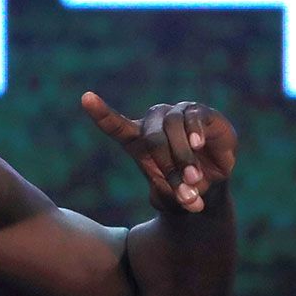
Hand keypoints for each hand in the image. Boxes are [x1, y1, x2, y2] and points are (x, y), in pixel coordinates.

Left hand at [81, 92, 236, 212]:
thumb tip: (188, 197)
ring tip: (194, 179)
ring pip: (173, 128)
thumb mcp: (172, 197)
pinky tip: (198, 145)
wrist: (210, 185)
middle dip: (168, 166)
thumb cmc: (181, 188)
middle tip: (184, 190)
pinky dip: (195, 132)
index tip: (86, 98)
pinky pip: (193, 117)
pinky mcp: (200, 112)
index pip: (115, 124)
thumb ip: (174, 195)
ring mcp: (176, 114)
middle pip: (152, 138)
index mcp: (136, 139)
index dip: (101, 112)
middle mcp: (154, 122)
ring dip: (185, 157)